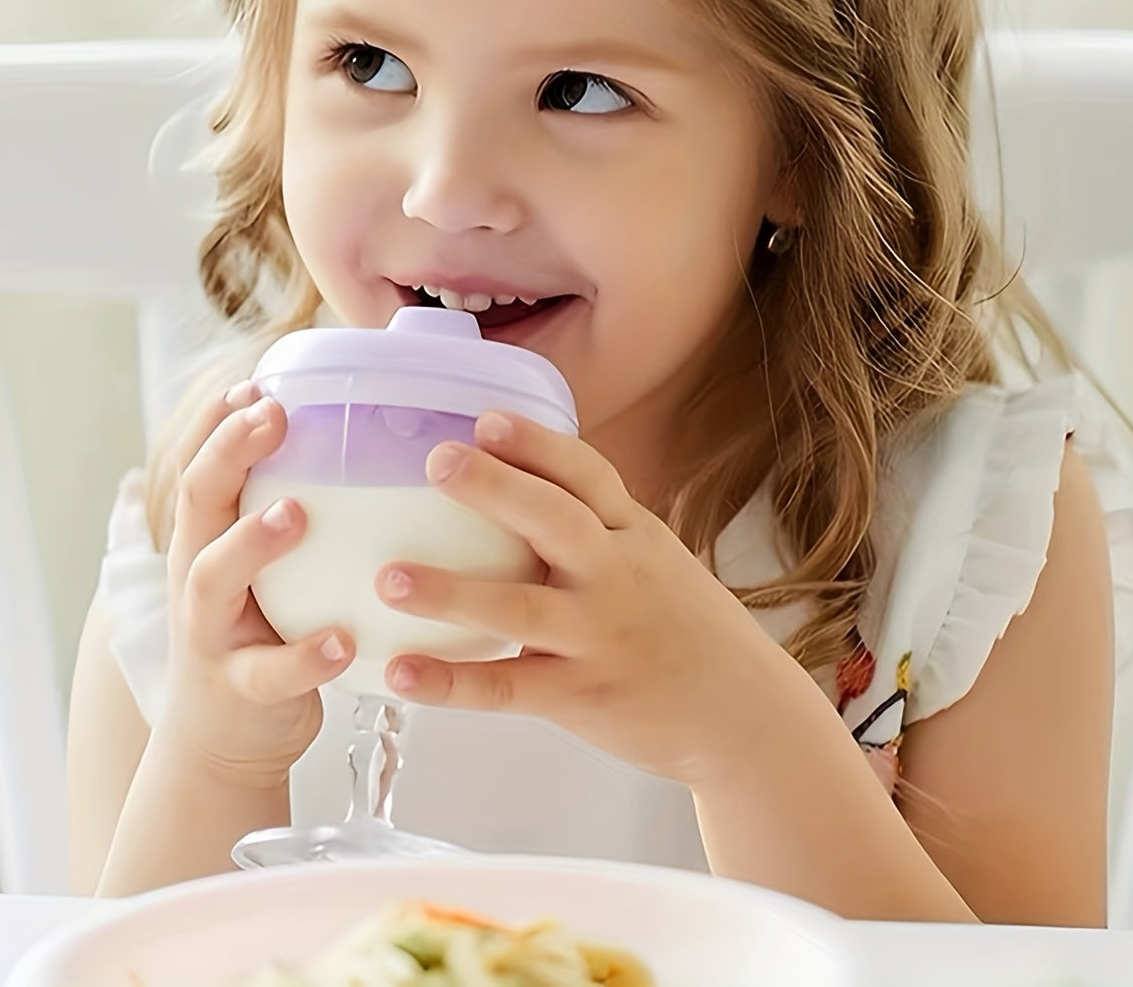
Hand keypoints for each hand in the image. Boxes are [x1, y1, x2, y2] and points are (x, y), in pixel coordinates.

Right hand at [159, 381, 354, 786]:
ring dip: (253, 541)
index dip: (221, 422)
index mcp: (206, 542)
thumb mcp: (258, 573)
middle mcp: (197, 579)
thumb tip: (361, 448)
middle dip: (230, 453)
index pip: (203, 465)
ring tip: (296, 513)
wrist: (222, 746)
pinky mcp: (240, 693)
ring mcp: (211, 636)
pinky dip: (307, 656)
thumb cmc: (258, 636)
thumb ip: (288, 516)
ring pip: (215, 579)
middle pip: (198, 503)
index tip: (260, 381)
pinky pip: (270, 674)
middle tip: (273, 415)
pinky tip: (344, 640)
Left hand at [376, 412, 769, 787]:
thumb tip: (511, 480)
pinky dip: (452, 683)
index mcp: (631, 535)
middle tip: (437, 461)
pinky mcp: (582, 696)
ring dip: (452, 592)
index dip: (537, 444)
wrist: (743, 713)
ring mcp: (599, 637)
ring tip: (389, 578)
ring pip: (520, 608)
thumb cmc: (683, 625)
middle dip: (496, 489)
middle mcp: (616, 577)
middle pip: (556, 522)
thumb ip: (593, 525)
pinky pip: (507, 689)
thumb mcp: (652, 557)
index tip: (485, 419)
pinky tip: (400, 673)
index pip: (587, 475)